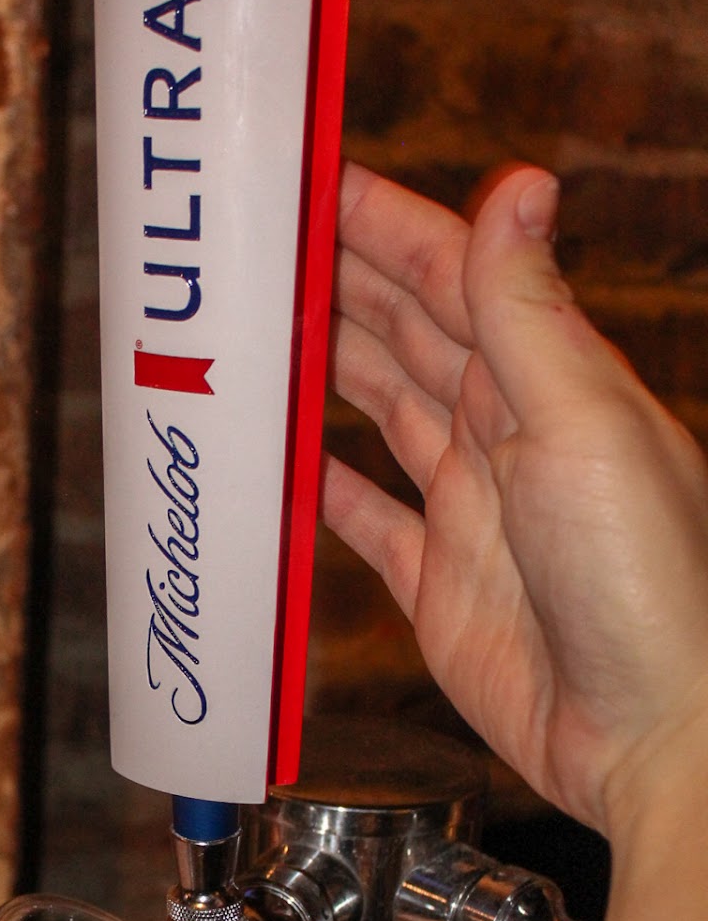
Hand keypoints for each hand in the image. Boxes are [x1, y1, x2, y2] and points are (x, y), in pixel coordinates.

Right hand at [323, 161, 707, 838]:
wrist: (656, 738)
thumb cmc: (648, 587)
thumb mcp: (582, 425)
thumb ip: (528, 312)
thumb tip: (520, 182)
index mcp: (550, 385)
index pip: (454, 279)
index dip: (385, 227)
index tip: (317, 186)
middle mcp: (510, 439)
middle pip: (410, 337)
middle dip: (341, 283)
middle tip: (267, 246)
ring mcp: (472, 515)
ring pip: (383, 415)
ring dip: (326, 368)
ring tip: (263, 329)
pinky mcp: (440, 591)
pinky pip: (368, 523)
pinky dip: (325, 489)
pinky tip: (289, 462)